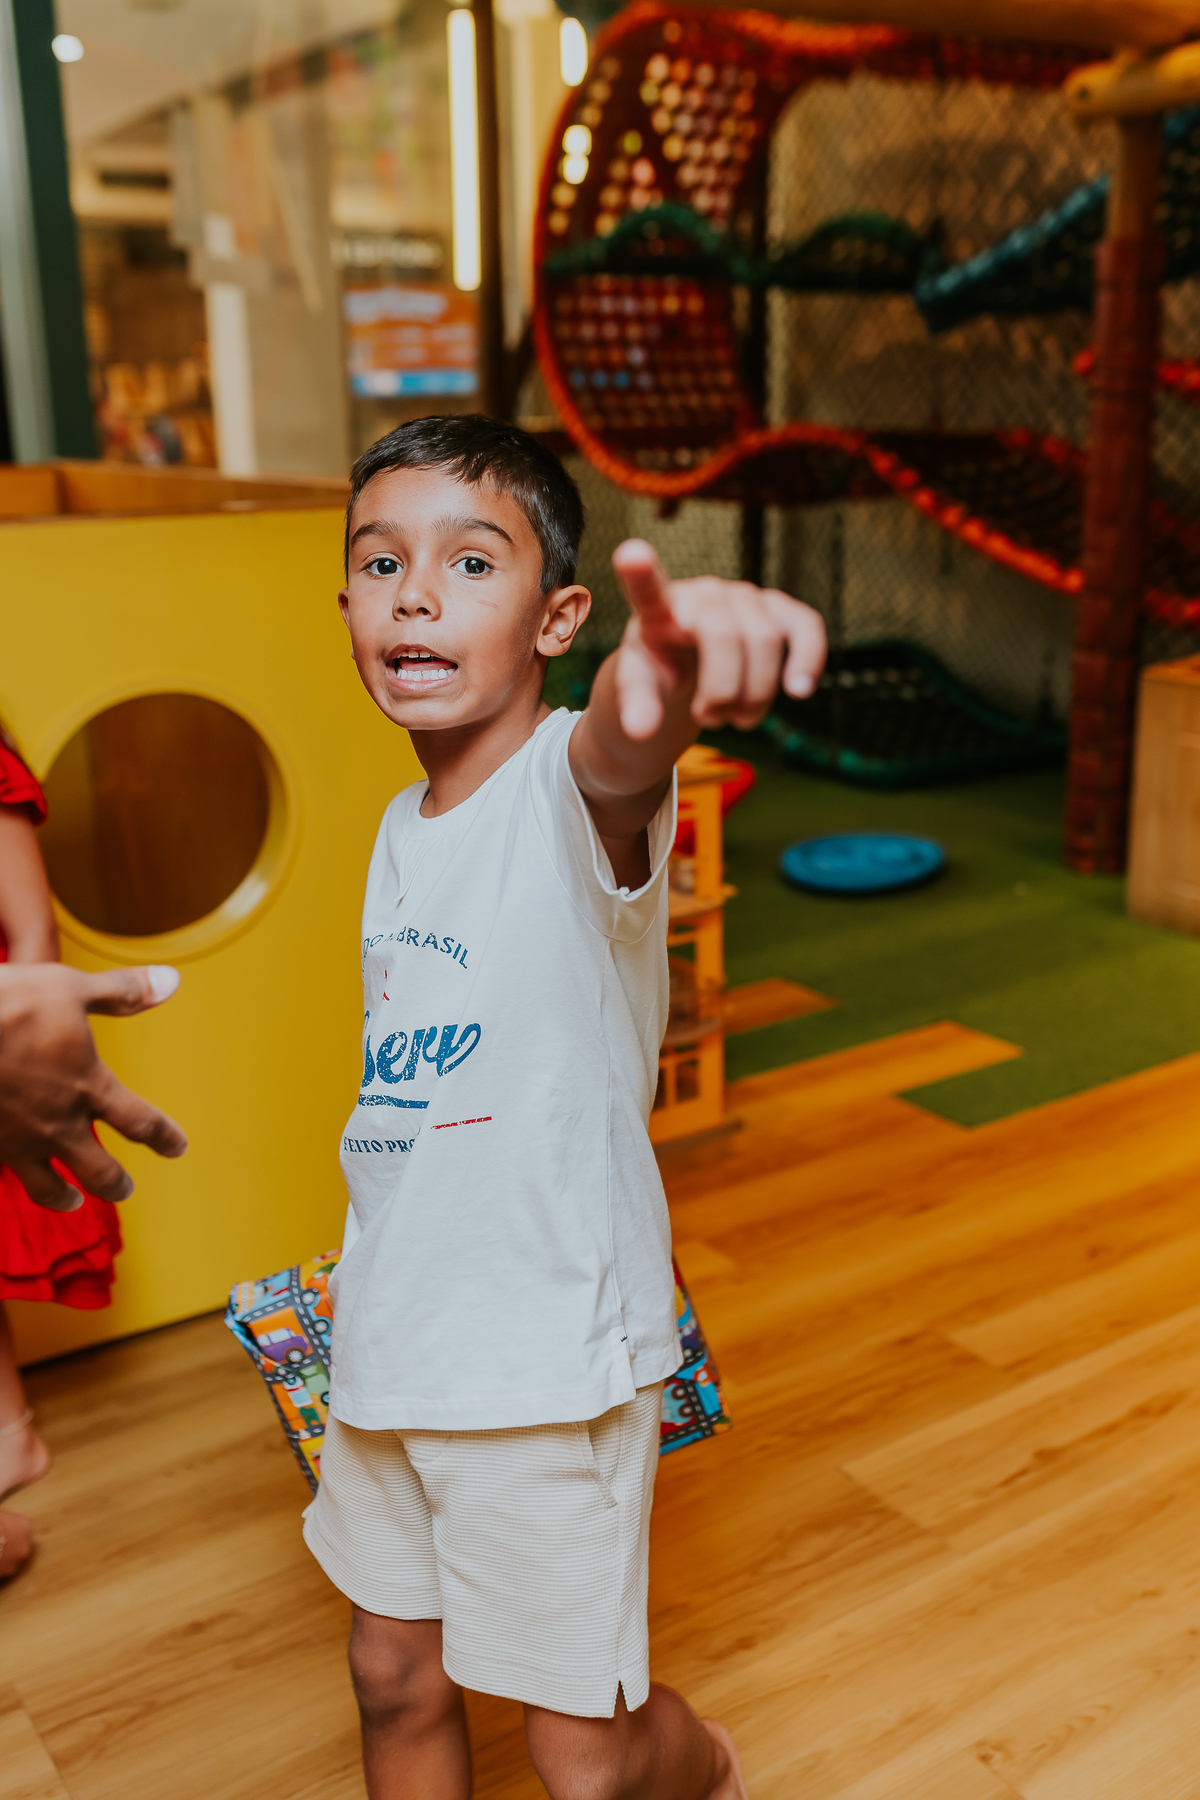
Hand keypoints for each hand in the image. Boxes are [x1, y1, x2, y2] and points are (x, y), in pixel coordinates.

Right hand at [0, 963, 186, 1212]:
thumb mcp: (72, 987)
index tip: (177, 1148)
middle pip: (100, 1172)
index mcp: (87, 1086)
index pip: (140, 1122)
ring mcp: (17, 1140)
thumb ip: (122, 992)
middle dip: (116, 1184)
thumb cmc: (10, 1003)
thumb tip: (173, 980)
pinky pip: (7, 1176)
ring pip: (49, 1188)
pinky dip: (18, 1182)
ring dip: (65, 1197)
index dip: (164, 1138)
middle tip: (124, 1190)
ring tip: (75, 1200)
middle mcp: (57, 1123)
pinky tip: (17, 1175)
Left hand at [611, 539, 825, 739]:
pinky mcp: (778, 609)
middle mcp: (703, 593)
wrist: (691, 662)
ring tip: (738, 718)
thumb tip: (642, 730)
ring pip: (766, 640)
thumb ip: (635, 705)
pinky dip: (808, 659)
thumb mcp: (639, 687)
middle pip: (723, 636)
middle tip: (708, 719)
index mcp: (657, 609)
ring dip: (756, 694)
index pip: (646, 589)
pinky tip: (798, 690)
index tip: (631, 555)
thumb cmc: (660, 668)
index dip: (640, 572)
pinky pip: (805, 626)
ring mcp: (744, 597)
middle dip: (722, 692)